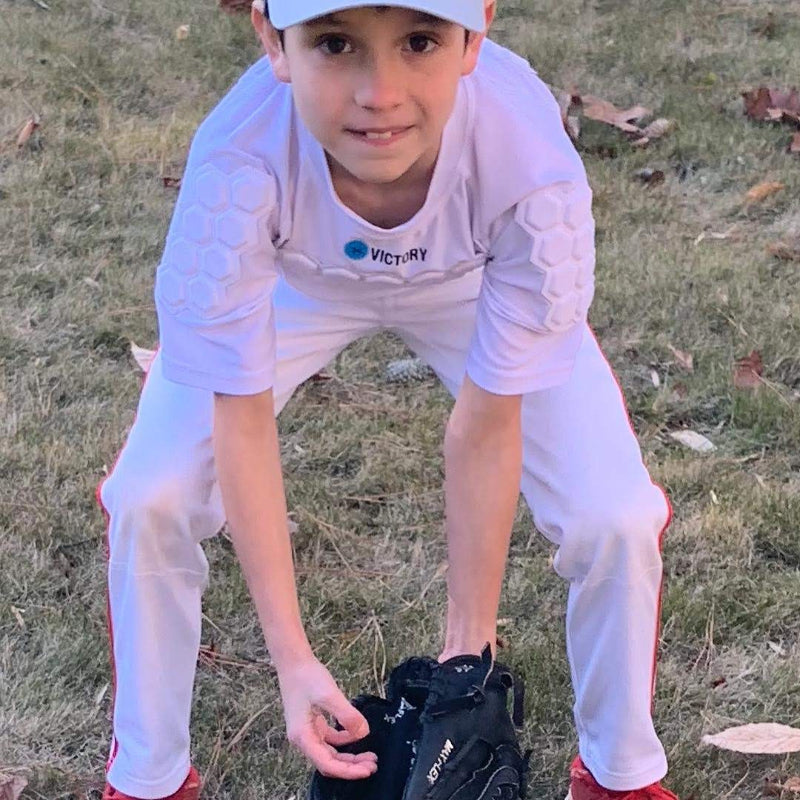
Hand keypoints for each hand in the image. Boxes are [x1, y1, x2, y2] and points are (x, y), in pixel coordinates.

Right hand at [276, 654, 377, 779]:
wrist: (294, 661)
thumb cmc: (307, 676)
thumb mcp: (329, 694)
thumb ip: (347, 715)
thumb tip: (363, 733)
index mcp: (302, 736)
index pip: (327, 764)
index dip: (348, 771)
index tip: (367, 770)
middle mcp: (302, 738)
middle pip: (329, 762)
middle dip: (351, 766)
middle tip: (373, 765)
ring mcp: (307, 731)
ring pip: (330, 752)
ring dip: (349, 756)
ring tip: (369, 755)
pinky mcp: (312, 723)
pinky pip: (330, 739)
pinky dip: (344, 740)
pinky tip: (357, 734)